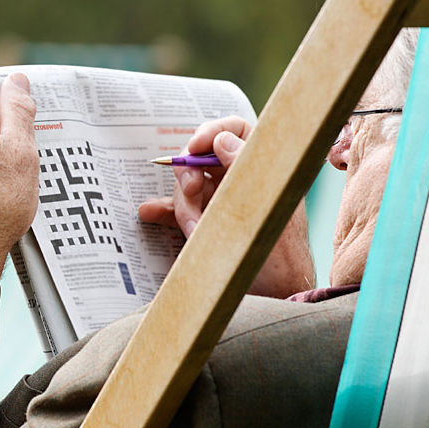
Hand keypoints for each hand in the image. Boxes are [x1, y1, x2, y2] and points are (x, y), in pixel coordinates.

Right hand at [138, 115, 314, 297]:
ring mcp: (223, 202)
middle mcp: (242, 180)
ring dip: (183, 207)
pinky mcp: (207, 223)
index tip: (194, 146)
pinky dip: (164, 211)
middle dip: (190, 176)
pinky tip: (149, 213)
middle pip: (202, 159)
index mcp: (264, 168)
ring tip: (195, 233)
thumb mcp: (262, 208)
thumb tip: (222, 139)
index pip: (237, 130)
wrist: (275, 297)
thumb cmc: (280, 257)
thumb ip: (242, 170)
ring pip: (189, 187)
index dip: (211, 132)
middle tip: (192, 192)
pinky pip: (180, 210)